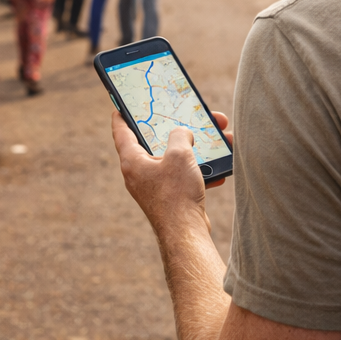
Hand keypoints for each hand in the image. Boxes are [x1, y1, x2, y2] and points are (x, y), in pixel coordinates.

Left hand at [111, 110, 233, 234]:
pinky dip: (199, 169)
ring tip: (215, 140)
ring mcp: (154, 187)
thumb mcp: (179, 154)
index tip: (122, 105)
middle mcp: (139, 173)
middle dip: (175, 129)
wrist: (186, 234)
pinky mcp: (170, 198)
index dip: (122, 114)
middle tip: (186, 116)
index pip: (121, 131)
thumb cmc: (176, 195)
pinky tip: (218, 168)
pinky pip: (183, 176)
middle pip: (155, 142)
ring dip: (195, 149)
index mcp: (132, 161)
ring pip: (174, 159)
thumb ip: (179, 135)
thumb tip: (182, 134)